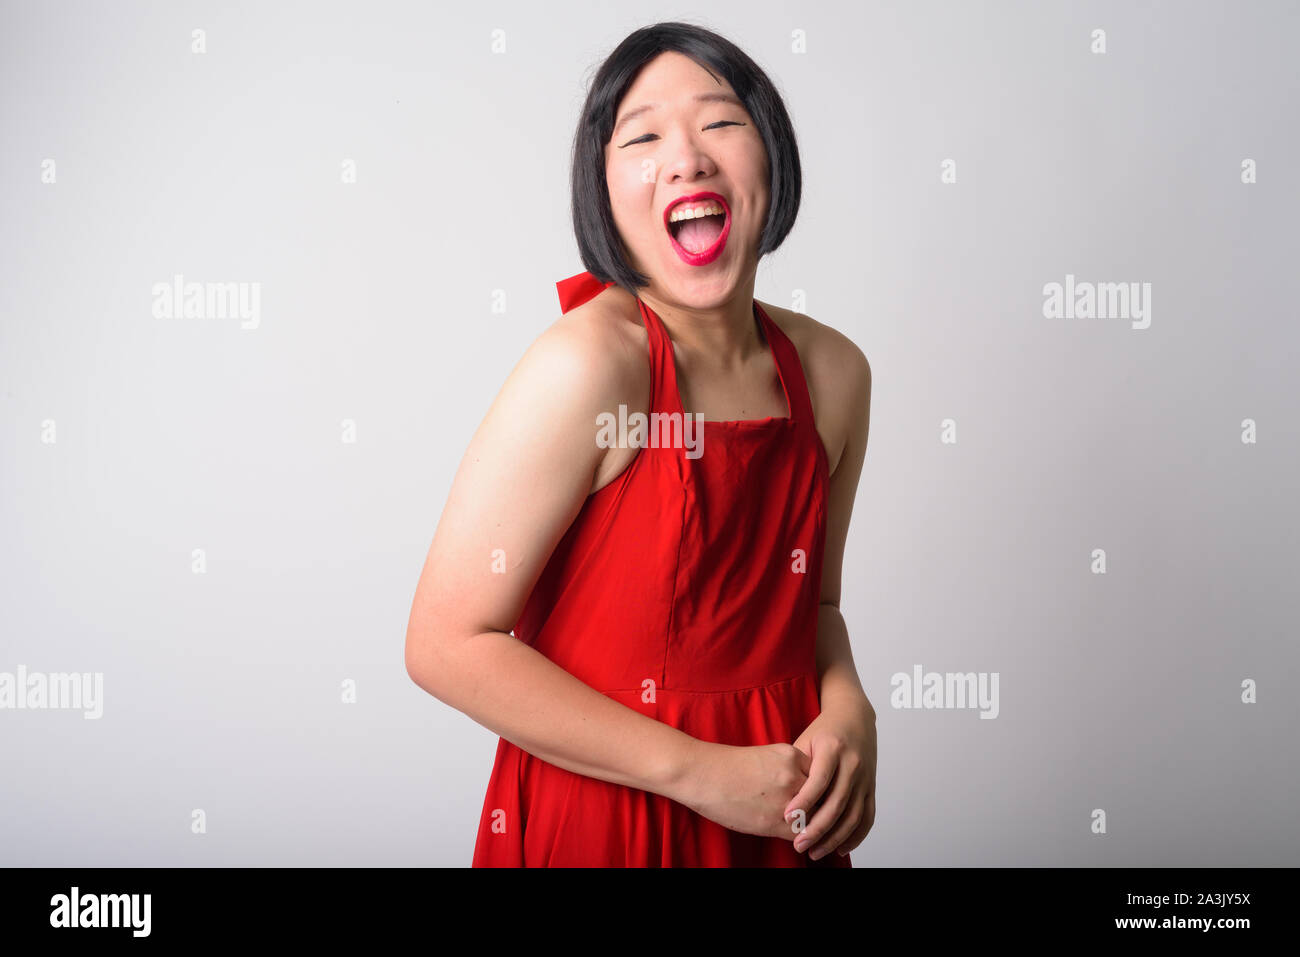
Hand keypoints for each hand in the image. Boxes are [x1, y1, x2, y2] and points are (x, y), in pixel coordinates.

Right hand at [675, 740, 811, 840]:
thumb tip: (804, 791)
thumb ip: (788, 770)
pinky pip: (800, 834)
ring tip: (814, 834)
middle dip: (822, 809)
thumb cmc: (727, 766)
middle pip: (824, 797)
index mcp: (792, 755)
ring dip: (814, 827)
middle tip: (822, 820)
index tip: (818, 800)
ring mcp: (787, 798)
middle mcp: (794, 775)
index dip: (821, 791)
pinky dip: (801, 839)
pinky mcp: (776, 822)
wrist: (702, 774)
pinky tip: (798, 841)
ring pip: (816, 817)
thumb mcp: (765, 756)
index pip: (823, 777)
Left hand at [784, 699, 876, 859]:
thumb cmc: (824, 731)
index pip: (819, 780)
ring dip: (834, 838)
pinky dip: (855, 836)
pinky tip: (840, 848)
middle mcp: (852, 764)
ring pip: (853, 815)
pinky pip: (867, 817)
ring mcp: (865, 778)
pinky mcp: (871, 788)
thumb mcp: (806, 741)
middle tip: (799, 844)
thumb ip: (796, 767)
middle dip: (817, 828)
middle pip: (837, 803)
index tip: (788, 817)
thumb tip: (780, 797)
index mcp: (833, 748)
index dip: (804, 801)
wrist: (854, 716)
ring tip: (815, 852)